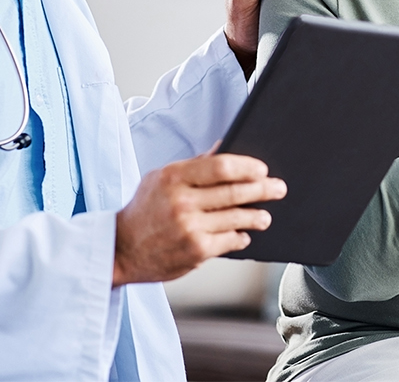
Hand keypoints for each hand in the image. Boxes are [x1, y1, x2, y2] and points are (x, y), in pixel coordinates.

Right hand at [112, 153, 285, 286]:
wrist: (120, 249)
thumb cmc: (143, 211)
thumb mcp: (160, 179)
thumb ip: (193, 165)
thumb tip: (222, 148)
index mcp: (173, 177)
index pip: (221, 166)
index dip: (247, 166)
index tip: (262, 169)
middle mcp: (182, 201)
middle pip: (235, 191)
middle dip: (263, 189)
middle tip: (278, 188)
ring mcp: (190, 227)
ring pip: (237, 218)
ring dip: (257, 216)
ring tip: (265, 216)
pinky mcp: (196, 251)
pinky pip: (229, 241)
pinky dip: (240, 237)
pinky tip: (244, 235)